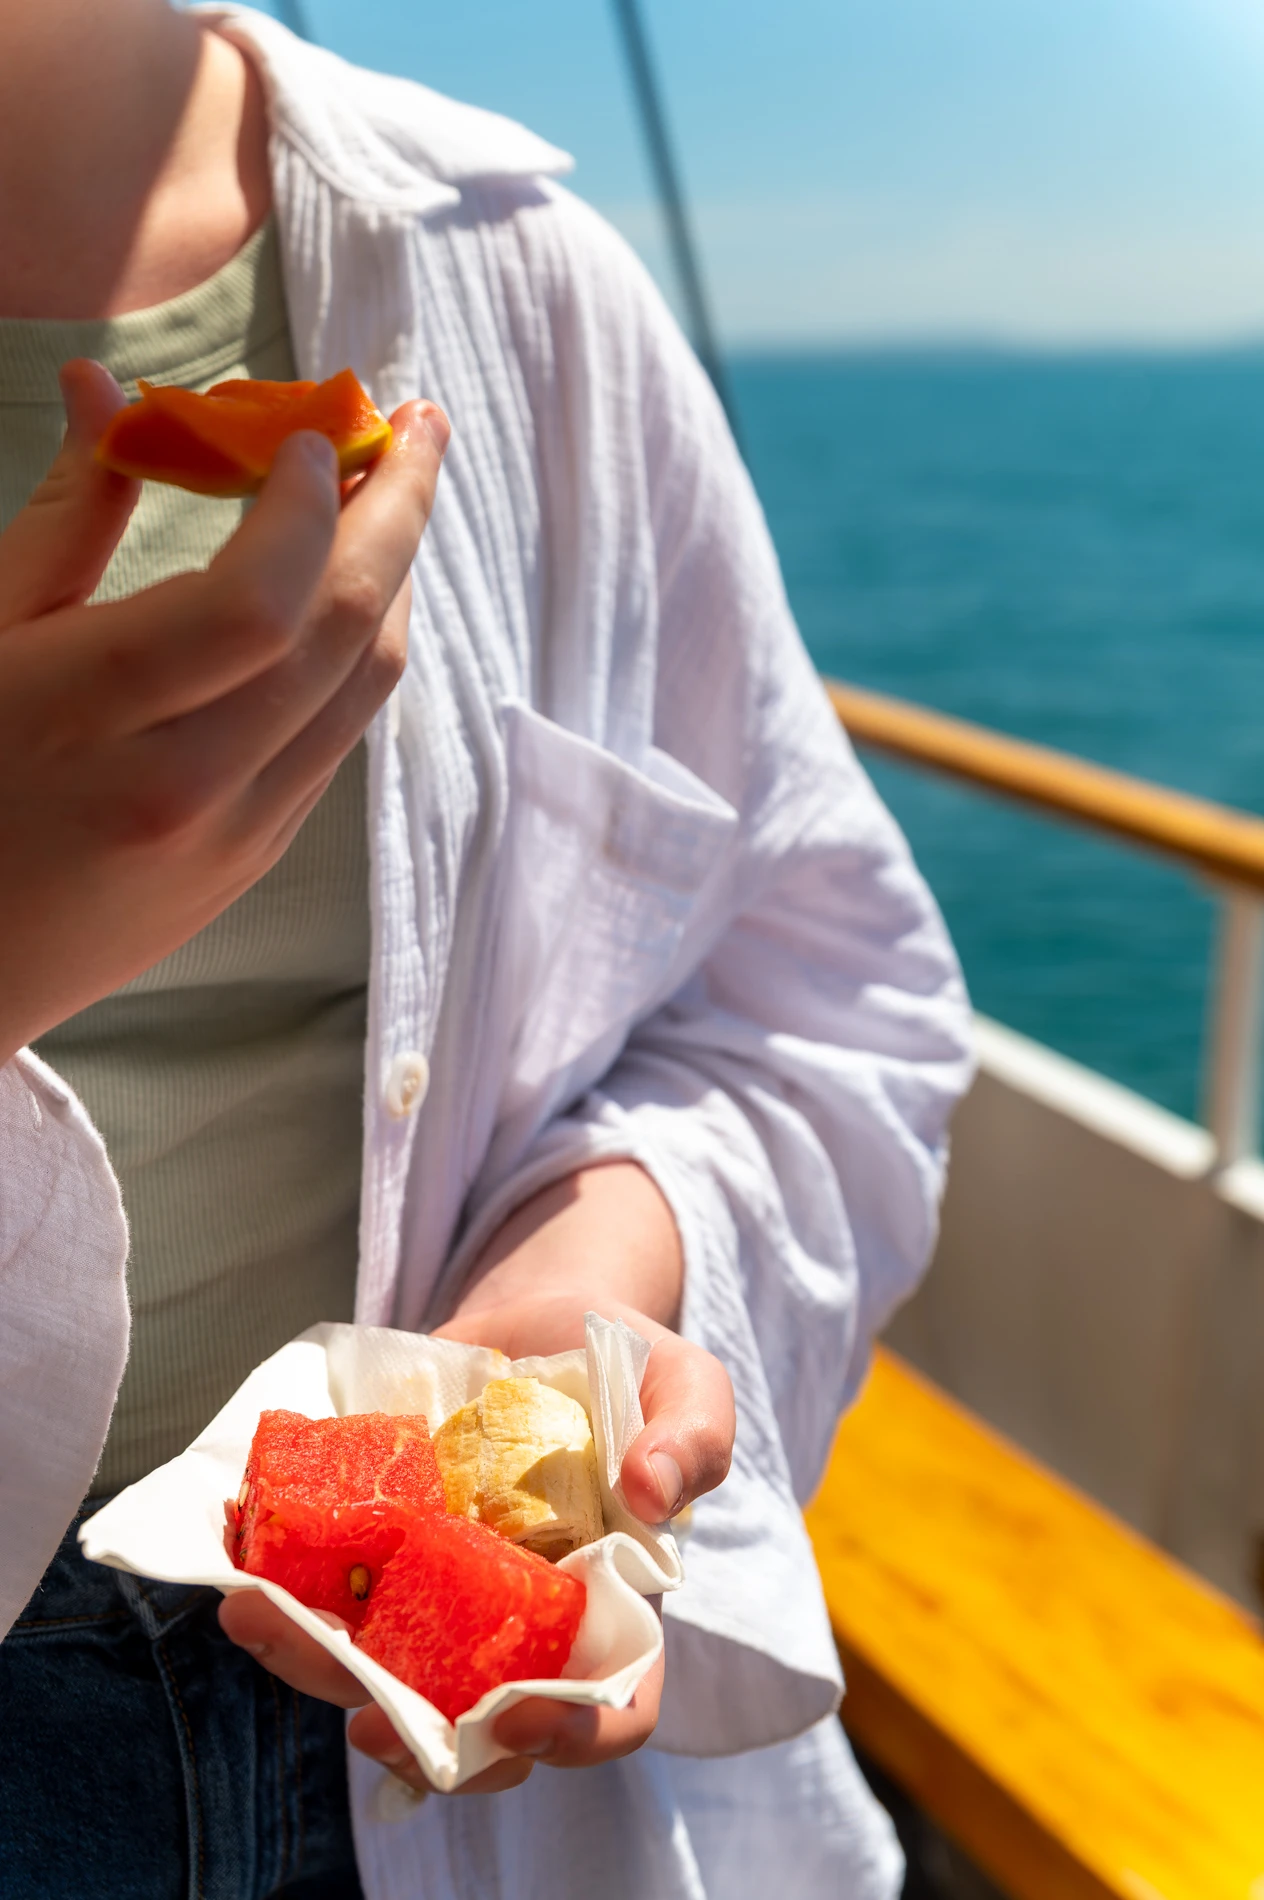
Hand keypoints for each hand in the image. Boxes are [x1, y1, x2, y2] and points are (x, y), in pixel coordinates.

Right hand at [0, 357, 448, 1063]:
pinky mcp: (255, 862)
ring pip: (362, 689)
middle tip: (421, 423)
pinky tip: (349, 593)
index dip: (305, 505)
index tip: (312, 431)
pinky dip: (357, 649)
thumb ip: (61, 516)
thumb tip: (103, 385)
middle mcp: (185, 786)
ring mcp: (233, 836)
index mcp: (89, 718)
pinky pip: (337, 736)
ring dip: (396, 580)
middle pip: (342, 636)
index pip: (257, 603)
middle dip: (399, 513)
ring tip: (396, 494)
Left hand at [219, 1163, 735, 1796]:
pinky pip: (327, 1599)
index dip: (572, 1734)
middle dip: (414, 1735)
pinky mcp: (380, 1557)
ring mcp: (441, 1600)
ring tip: (260, 1616)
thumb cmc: (621, 1365)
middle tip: (366, 1719)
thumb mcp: (682, 1380)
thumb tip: (653, 1494)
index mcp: (608, 1612)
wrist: (534, 1321)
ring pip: (378, 1673)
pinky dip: (279, 1589)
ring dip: (315, 1663)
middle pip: (474, 1722)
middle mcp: (518, 1629)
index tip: (521, 1717)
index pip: (611, 1709)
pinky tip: (242, 1561)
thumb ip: (693, 1432)